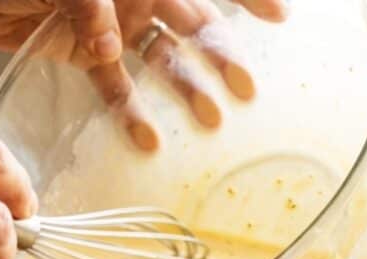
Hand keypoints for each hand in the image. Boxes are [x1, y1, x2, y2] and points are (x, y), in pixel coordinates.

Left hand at [0, 0, 287, 149]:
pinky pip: (115, 84)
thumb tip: (112, 46)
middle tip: (246, 88)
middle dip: (221, 54)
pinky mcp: (86, 52)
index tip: (280, 17)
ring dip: (185, 88)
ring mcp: (114, 24)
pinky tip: (147, 138)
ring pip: (161, 59)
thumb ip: (93, 5)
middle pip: (192, 24)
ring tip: (210, 119)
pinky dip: (130, 110)